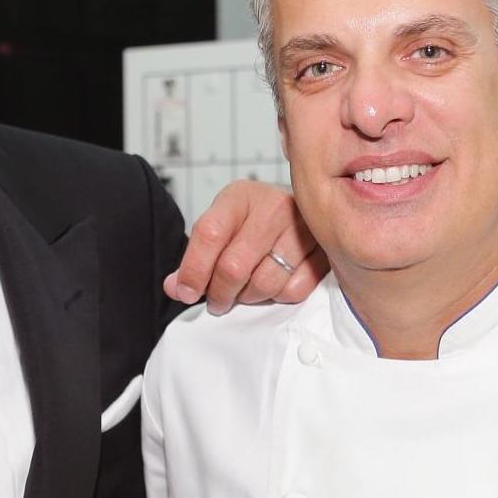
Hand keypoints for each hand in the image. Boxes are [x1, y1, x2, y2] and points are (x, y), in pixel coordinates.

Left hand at [165, 178, 326, 312]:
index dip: (193, 270)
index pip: (208, 234)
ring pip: (264, 283)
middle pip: (234, 267)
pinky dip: (278, 297)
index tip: (187, 292)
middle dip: (220, 293)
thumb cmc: (254, 224)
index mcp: (239, 196)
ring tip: (244, 291)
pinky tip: (272, 285)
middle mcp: (272, 206)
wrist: (300, 214)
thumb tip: (175, 288)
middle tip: (218, 301)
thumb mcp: (220, 229)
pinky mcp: (323, 250)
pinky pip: (293, 291)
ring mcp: (302, 227)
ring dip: (249, 298)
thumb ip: (195, 259)